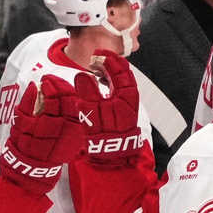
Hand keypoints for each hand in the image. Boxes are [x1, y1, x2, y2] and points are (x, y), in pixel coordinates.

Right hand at [0, 75, 82, 193]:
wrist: (34, 166)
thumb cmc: (23, 143)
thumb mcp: (19, 122)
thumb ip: (26, 102)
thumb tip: (33, 85)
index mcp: (48, 122)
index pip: (53, 96)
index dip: (49, 84)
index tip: (44, 80)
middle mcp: (63, 126)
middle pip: (67, 98)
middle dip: (60, 85)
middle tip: (52, 80)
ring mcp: (73, 132)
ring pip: (75, 105)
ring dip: (68, 92)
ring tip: (60, 87)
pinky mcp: (77, 135)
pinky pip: (78, 115)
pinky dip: (74, 104)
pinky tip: (68, 99)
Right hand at [74, 49, 145, 167]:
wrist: (111, 159)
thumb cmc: (102, 136)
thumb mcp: (90, 111)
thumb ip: (86, 90)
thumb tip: (82, 75)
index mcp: (126, 96)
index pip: (121, 71)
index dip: (110, 60)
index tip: (98, 53)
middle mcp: (130, 101)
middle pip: (124, 76)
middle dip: (111, 65)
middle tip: (97, 59)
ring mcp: (128, 108)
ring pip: (122, 85)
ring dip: (110, 75)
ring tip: (96, 69)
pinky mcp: (123, 115)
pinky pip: (119, 93)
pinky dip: (111, 85)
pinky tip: (101, 85)